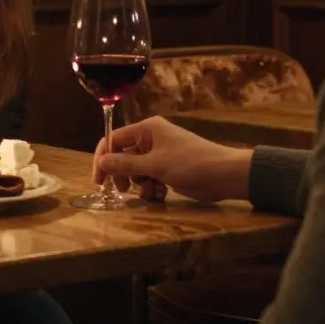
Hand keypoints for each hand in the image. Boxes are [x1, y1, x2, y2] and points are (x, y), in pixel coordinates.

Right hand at [93, 116, 252, 203]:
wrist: (225, 175)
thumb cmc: (190, 163)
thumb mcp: (155, 165)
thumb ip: (125, 165)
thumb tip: (101, 163)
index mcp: (147, 129)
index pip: (114, 140)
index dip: (103, 158)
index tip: (99, 180)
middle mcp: (151, 139)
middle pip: (123, 156)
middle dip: (123, 175)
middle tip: (123, 190)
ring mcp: (160, 154)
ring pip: (136, 170)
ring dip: (140, 184)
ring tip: (152, 191)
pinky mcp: (168, 169)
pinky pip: (150, 178)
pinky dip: (152, 187)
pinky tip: (161, 194)